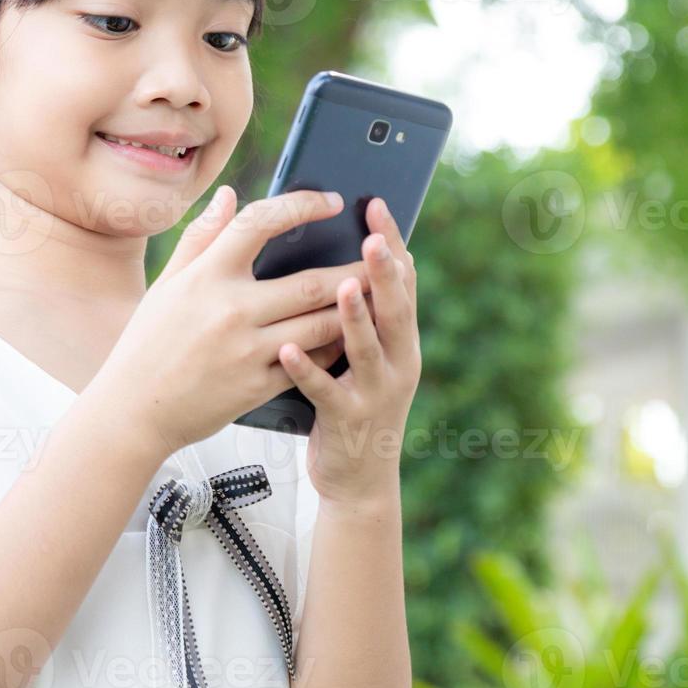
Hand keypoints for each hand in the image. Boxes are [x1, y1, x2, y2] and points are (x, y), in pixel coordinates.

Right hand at [88, 186, 370, 458]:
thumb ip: (202, 237)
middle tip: (382, 258)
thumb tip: (229, 196)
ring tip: (375, 297)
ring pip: (319, 326)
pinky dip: (332, 349)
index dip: (302, 206)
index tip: (332, 202)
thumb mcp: (168, 285)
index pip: (261, 223)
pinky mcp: (256, 387)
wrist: (133, 411)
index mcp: (206, 276)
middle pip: (310, 282)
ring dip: (352, 311)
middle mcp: (230, 310)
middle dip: (354, 269)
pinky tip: (348, 337)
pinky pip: (309, 364)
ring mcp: (246, 352)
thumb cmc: (148, 344)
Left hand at [278, 197, 419, 504]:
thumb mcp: (366, 355)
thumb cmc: (352, 404)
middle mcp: (398, 361)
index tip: (374, 205)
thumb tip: (349, 258)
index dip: (390, 243)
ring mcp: (376, 392)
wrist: (359, 481)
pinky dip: (307, 369)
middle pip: (395, 309)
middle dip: (384, 271)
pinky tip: (285, 349)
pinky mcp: (348, 420)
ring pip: (368, 349)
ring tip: (343, 284)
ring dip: (357, 317)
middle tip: (372, 237)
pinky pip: (326, 392)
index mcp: (399, 338)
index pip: (402, 281)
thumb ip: (361, 311)